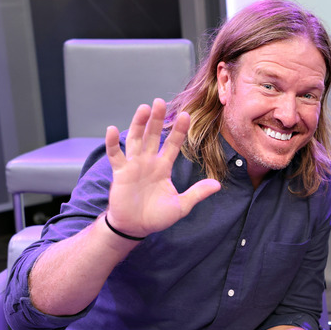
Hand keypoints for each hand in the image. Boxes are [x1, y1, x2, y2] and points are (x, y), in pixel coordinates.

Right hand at [105, 98, 220, 237]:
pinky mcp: (120, 172)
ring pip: (135, 139)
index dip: (179, 130)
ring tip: (144, 108)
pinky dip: (112, 143)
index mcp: (163, 167)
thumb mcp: (181, 205)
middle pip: (153, 136)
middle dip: (157, 119)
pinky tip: (112, 129)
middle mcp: (148, 162)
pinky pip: (116, 155)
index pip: (173, 144)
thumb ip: (197, 193)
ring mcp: (133, 165)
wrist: (136, 227)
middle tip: (161, 102)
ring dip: (138, 124)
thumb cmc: (156, 217)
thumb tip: (217, 185)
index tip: (187, 115)